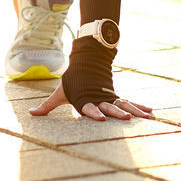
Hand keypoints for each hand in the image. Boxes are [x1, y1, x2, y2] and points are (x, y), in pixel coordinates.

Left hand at [29, 81, 153, 121]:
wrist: (86, 63)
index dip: (94, 113)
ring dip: (134, 111)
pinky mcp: (116, 96)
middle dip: (117, 112)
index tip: (101, 118)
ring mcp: (109, 97)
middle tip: (126, 118)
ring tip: (145, 117)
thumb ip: (47, 106)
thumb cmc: (72, 82)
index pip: (89, 107)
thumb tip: (31, 113)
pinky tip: (150, 112)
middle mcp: (99, 98)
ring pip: (123, 104)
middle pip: (109, 107)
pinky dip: (139, 106)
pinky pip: (130, 102)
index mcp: (85, 99)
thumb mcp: (60, 93)